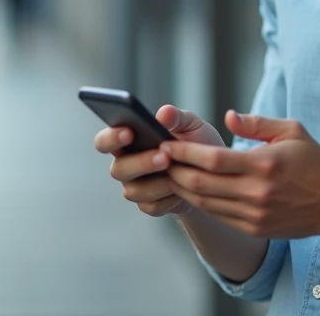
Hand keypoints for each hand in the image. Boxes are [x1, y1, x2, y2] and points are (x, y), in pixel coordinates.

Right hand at [95, 105, 225, 217]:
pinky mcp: (149, 205)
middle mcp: (126, 164)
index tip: (129, 132)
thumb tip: (164, 114)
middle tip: (164, 156)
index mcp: (127, 140)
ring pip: (134, 190)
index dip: (111, 138)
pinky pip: (151, 205)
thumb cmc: (196, 143)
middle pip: (118, 169)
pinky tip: (182, 189)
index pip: (105, 141)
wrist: (214, 173)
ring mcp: (135, 187)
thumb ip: (177, 117)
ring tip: (178, 172)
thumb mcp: (191, 125)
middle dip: (141, 162)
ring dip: (157, 182)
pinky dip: (168, 198)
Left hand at [163, 110, 319, 239]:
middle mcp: (256, 192)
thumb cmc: (314, 162)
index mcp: (264, 164)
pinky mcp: (255, 228)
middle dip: (174, 170)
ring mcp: (254, 214)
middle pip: (201, 183)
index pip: (212, 159)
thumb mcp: (292, 131)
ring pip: (205, 202)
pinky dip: (200, 203)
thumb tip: (227, 117)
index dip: (184, 152)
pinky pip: (218, 215)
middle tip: (158, 158)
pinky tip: (190, 190)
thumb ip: (257, 123)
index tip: (166, 143)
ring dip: (182, 188)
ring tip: (168, 174)